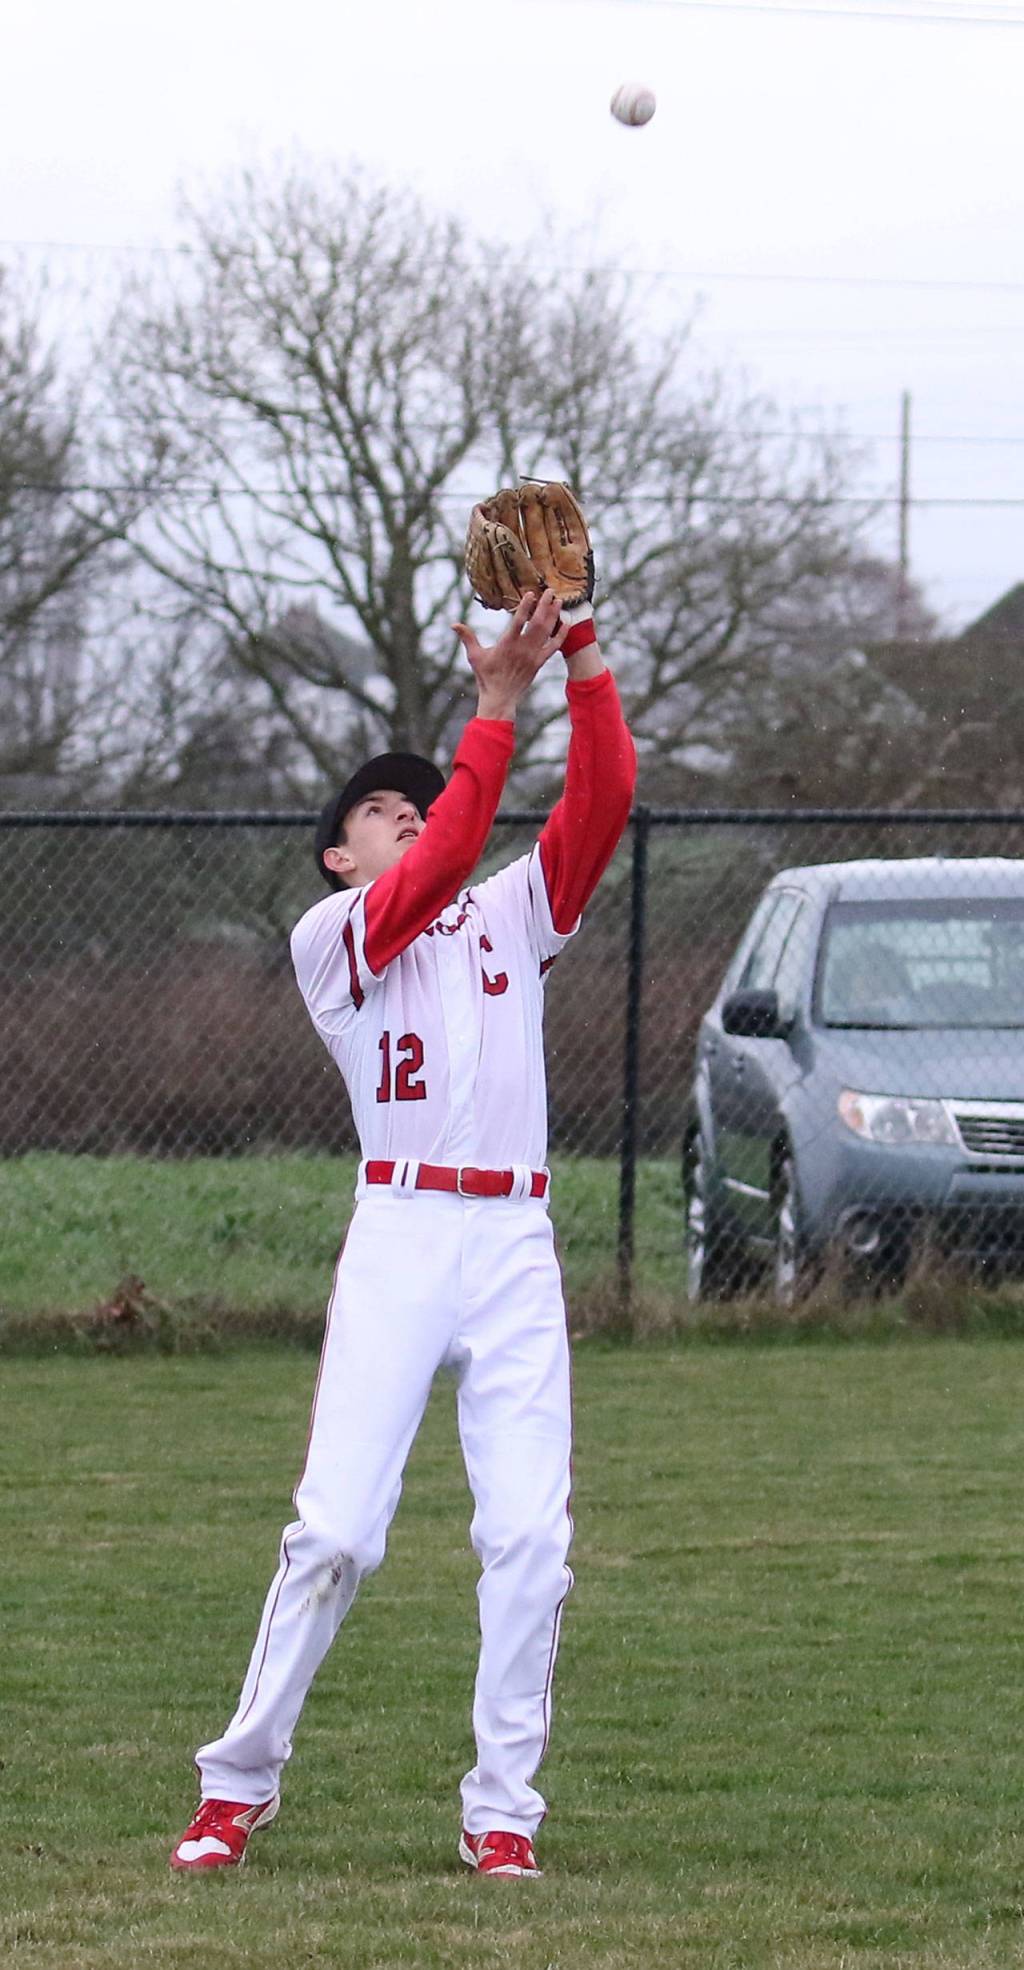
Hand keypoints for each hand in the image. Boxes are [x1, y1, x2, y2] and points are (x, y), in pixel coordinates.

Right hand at [453, 590, 568, 719]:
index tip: (531, 594)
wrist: (500, 698)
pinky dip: (561, 634)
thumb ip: (467, 637)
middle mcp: (522, 648)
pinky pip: (554, 646)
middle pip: (537, 623)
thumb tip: (454, 624)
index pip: (518, 621)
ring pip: (547, 632)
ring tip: (558, 601)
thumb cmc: (486, 677)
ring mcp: (533, 656)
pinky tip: (565, 623)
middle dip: (544, 606)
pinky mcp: (539, 662)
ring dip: (553, 615)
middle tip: (549, 591)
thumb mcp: (474, 656)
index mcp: (507, 644)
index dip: (525, 607)